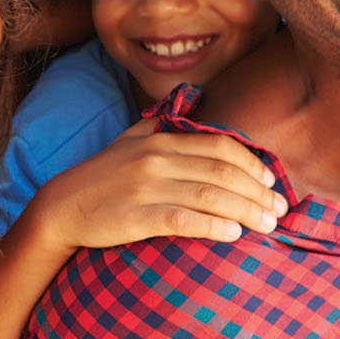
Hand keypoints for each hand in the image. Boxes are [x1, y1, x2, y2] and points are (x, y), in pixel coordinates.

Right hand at [34, 118, 286, 251]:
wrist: (61, 207)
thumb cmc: (100, 178)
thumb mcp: (129, 141)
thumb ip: (158, 125)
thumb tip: (190, 104)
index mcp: (159, 139)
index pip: (220, 145)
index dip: (252, 162)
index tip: (271, 180)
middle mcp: (156, 159)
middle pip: (223, 171)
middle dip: (258, 191)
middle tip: (279, 210)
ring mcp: (146, 187)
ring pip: (210, 195)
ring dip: (246, 211)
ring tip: (267, 226)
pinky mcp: (136, 217)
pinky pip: (183, 220)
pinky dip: (212, 226)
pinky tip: (233, 234)